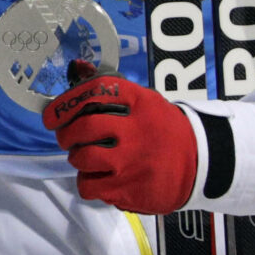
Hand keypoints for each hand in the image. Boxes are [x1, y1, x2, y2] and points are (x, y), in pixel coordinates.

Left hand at [42, 70, 196, 214]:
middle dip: (67, 135)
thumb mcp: (145, 103)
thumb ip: (109, 88)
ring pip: (82, 158)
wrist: (202, 164)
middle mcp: (136, 131)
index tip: (52, 116)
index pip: (97, 91)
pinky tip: (99, 177)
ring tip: (87, 158)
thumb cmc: (163, 130)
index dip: (66, 102)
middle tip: (67, 138)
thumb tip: (76, 66)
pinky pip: (89, 186)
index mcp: (141, 103)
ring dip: (78, 159)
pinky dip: (87, 183)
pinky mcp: (129, 189)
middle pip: (84, 128)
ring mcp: (132, 162)